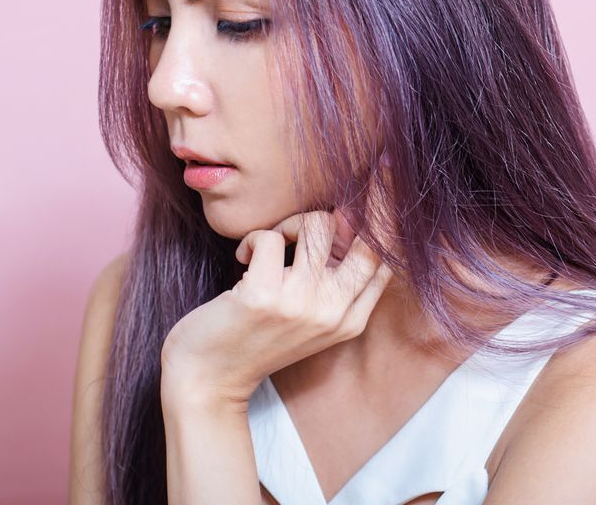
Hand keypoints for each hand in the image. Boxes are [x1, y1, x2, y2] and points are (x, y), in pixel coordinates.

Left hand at [160, 207, 393, 406]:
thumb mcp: (313, 322)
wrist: (208, 379)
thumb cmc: (258, 340)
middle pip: (367, 239)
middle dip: (340, 217)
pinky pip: (271, 237)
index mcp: (351, 321)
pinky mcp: (263, 294)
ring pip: (318, 225)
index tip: (349, 218)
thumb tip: (349, 223)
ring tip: (273, 243)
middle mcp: (333, 312)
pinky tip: (244, 257)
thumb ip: (338, 286)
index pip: (387, 261)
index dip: (376, 229)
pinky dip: (254, 238)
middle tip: (305, 232)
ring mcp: (300, 304)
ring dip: (290, 224)